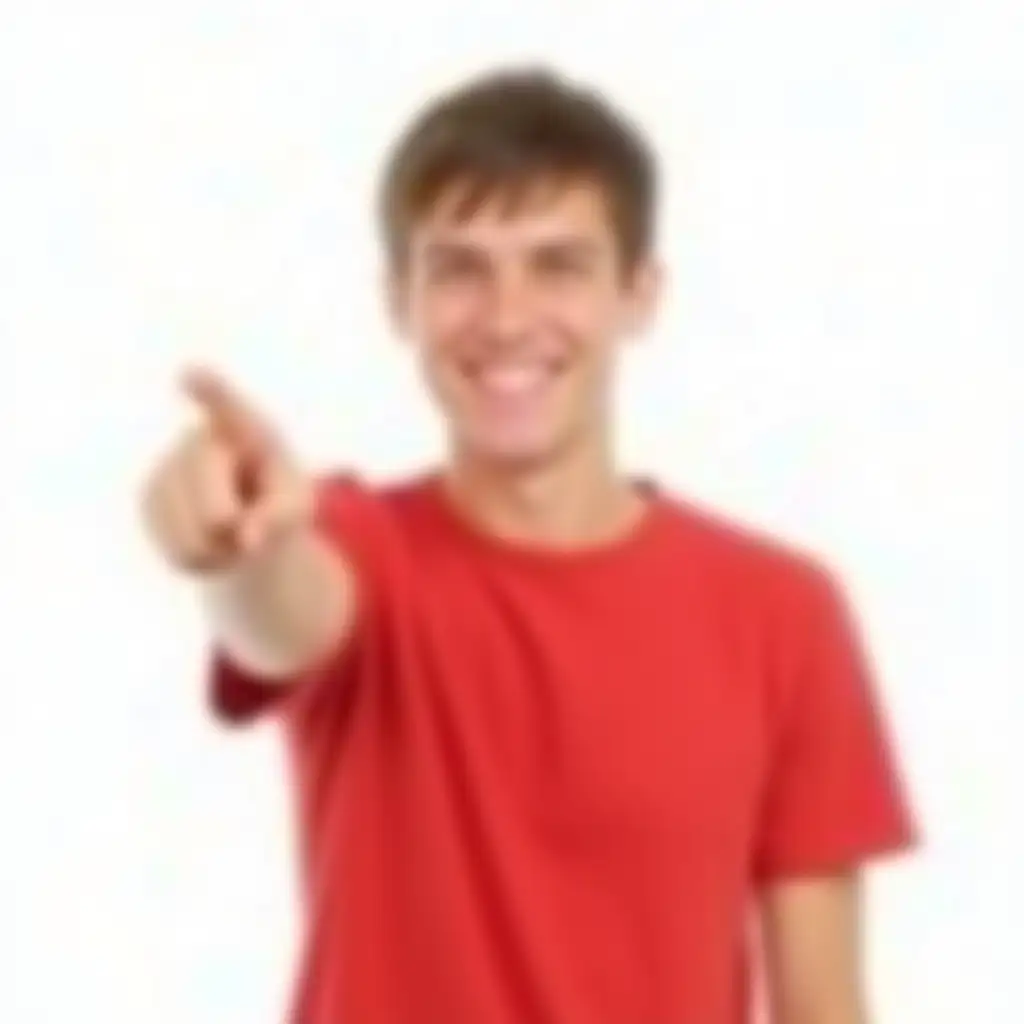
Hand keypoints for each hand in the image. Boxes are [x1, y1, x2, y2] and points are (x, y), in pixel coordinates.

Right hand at [141, 367, 312, 573]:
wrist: (245, 513)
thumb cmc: (279, 499)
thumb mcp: (297, 507)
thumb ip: (280, 518)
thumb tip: (245, 541)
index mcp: (248, 428)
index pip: (228, 406)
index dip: (210, 392)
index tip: (190, 376)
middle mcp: (202, 437)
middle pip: (216, 510)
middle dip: (234, 531)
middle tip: (246, 525)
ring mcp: (168, 464)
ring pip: (193, 534)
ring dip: (220, 548)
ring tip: (231, 528)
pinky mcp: (148, 497)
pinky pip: (177, 548)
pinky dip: (201, 559)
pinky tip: (208, 538)